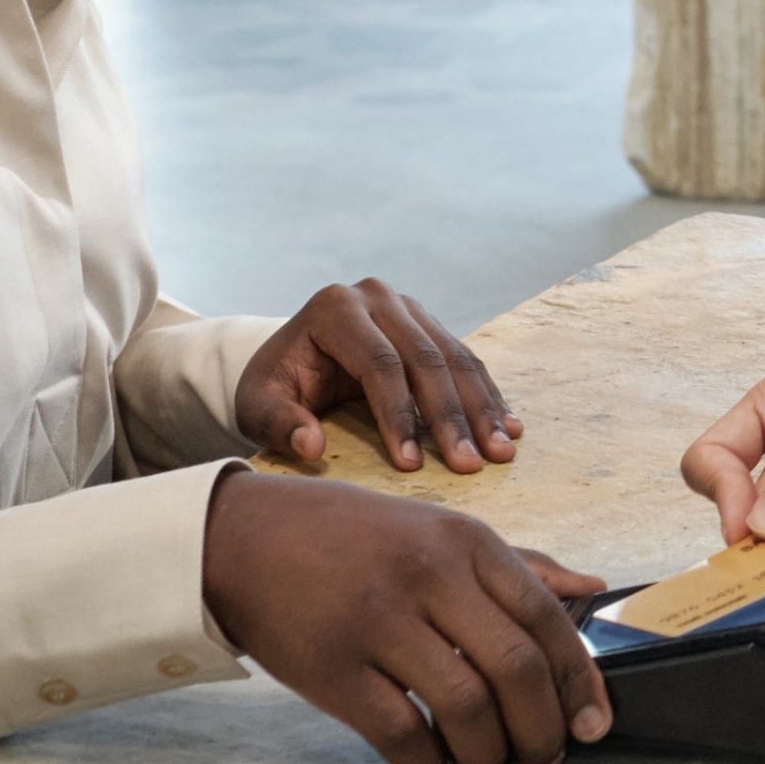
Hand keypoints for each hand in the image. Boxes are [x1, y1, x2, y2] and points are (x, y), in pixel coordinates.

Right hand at [202, 470, 611, 763]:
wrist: (250, 537)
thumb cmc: (358, 538)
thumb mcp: (443, 530)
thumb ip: (519, 564)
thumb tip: (594, 587)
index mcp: (467, 542)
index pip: (546, 617)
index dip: (580, 679)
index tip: (595, 724)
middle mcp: (431, 576)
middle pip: (515, 667)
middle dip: (544, 729)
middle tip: (546, 761)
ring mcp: (380, 622)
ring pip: (465, 707)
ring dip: (488, 754)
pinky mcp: (333, 669)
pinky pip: (400, 734)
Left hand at [235, 279, 521, 473]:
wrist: (291, 358)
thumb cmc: (275, 385)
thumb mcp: (257, 405)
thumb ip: (279, 423)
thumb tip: (312, 447)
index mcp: (336, 309)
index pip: (378, 363)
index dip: (398, 414)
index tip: (411, 464)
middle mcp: (379, 298)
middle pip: (426, 359)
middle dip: (451, 416)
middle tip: (471, 464)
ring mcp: (410, 307)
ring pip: (454, 358)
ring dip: (481, 408)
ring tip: (501, 450)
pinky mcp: (430, 323)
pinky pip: (465, 358)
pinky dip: (487, 395)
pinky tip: (508, 427)